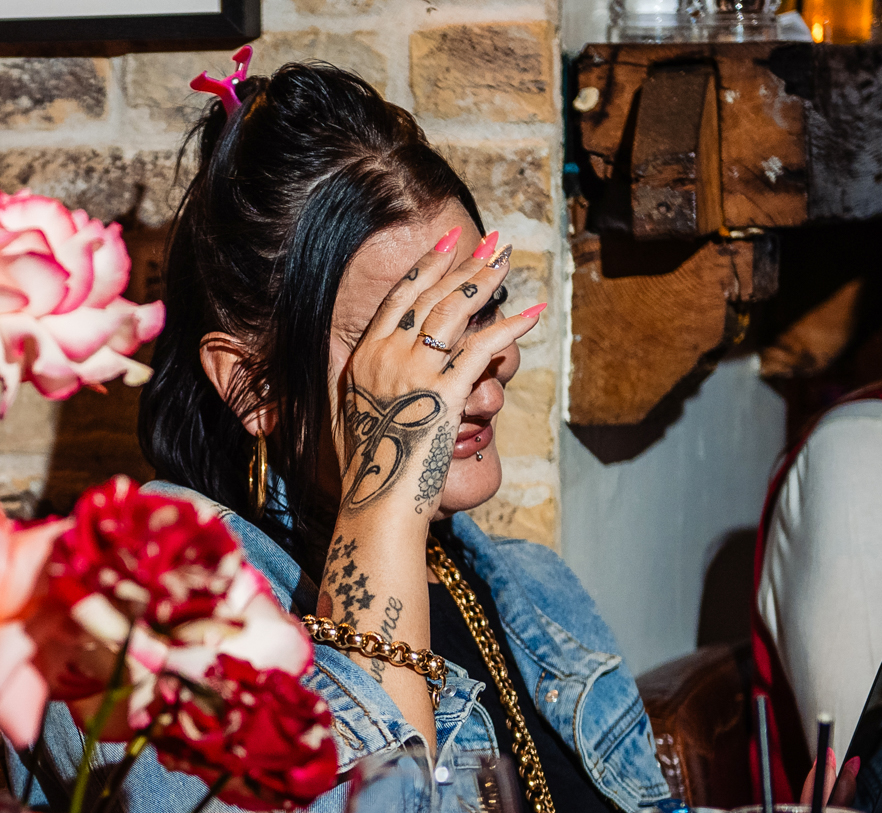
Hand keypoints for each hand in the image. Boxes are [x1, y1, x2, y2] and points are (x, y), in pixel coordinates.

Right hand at [333, 227, 542, 520]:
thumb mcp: (351, 418)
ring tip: (507, 260)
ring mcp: (415, 372)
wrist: (375, 503)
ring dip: (486, 281)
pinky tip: (531, 314)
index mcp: (362, 359)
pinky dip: (510, 328)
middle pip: (432, 296)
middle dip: (465, 262)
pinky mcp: (446, 393)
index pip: (398, 299)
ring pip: (455, 311)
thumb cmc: (367, 470)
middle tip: (492, 240)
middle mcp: (386, 357)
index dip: (426, 267)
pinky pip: (483, 349)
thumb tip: (373, 376)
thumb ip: (364, 388)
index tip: (447, 243)